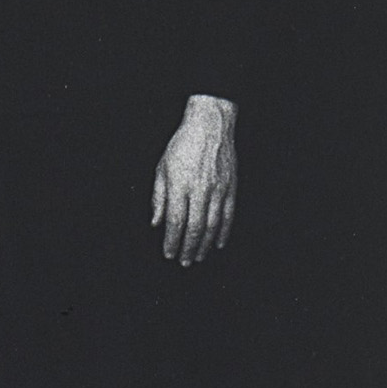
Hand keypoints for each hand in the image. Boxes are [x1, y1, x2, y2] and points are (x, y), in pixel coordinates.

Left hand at [150, 94, 237, 264]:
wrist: (210, 126)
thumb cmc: (183, 145)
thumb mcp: (162, 168)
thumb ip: (158, 197)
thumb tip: (156, 222)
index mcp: (179, 185)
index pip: (175, 221)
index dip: (171, 241)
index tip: (168, 253)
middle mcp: (199, 190)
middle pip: (194, 228)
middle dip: (188, 248)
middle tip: (183, 262)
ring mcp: (217, 189)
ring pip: (212, 225)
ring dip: (205, 245)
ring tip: (198, 257)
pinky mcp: (230, 188)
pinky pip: (228, 216)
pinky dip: (224, 232)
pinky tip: (219, 244)